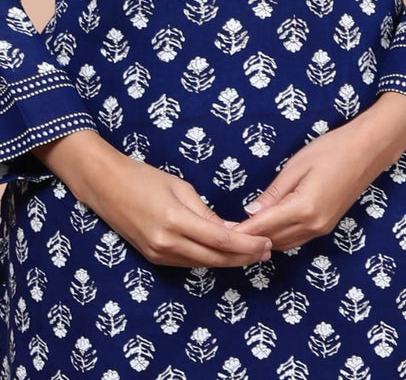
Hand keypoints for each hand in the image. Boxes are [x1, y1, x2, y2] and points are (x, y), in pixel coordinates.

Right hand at [32, 130, 271, 268]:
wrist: (104, 186)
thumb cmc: (143, 177)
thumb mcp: (180, 187)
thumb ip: (205, 212)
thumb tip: (230, 230)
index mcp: (175, 221)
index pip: (220, 240)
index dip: (246, 245)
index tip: (266, 242)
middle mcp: (166, 244)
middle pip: (214, 258)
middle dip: (243, 257)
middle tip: (266, 252)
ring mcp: (158, 254)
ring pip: (202, 264)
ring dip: (229, 261)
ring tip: (252, 254)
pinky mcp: (153, 257)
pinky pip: (187, 262)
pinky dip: (208, 259)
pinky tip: (224, 253)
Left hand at [225, 92, 405, 250]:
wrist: (368, 150)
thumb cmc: (332, 149)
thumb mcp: (296, 166)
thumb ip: (274, 192)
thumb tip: (251, 211)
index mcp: (304, 208)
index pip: (263, 226)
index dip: (239, 232)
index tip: (218, 233)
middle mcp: (314, 225)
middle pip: (272, 240)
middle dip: (247, 239)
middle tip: (221, 234)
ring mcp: (322, 228)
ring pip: (284, 242)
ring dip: (263, 240)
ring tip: (238, 234)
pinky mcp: (327, 225)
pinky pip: (296, 237)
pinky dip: (278, 236)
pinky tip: (265, 229)